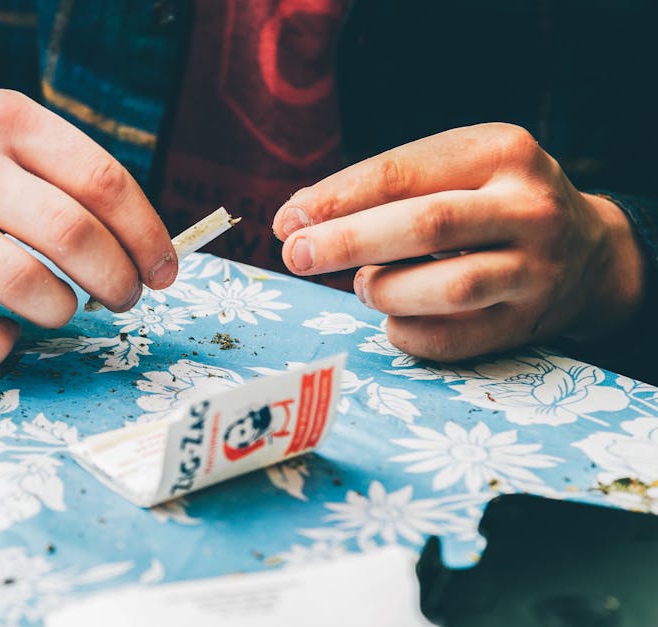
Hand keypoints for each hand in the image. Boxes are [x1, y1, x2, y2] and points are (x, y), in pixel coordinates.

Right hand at [0, 90, 176, 366]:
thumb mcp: (2, 136)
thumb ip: (67, 175)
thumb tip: (147, 250)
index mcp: (7, 121)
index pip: (103, 181)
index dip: (147, 237)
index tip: (163, 272)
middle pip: (73, 235)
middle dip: (117, 282)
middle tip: (121, 299)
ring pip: (26, 288)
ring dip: (63, 313)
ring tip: (62, 310)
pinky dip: (1, 349)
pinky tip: (7, 336)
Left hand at [272, 123, 644, 360]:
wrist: (589, 253)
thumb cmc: (490, 203)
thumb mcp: (456, 169)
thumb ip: (384, 189)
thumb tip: (295, 221)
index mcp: (501, 150)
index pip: (403, 172)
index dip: (336, 199)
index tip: (286, 220)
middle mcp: (529, 206)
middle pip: (427, 224)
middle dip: (347, 241)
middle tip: (297, 256)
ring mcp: (537, 268)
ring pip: (449, 286)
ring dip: (385, 289)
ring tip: (364, 284)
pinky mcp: (530, 322)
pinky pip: (453, 338)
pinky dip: (406, 332)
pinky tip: (393, 319)